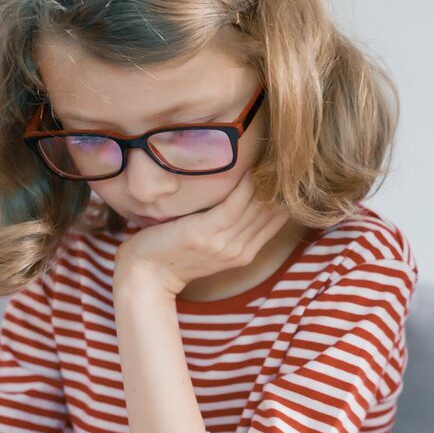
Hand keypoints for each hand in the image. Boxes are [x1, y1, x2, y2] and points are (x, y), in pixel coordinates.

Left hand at [114, 174, 290, 297]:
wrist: (147, 275)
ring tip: (269, 157)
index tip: (286, 171)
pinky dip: (244, 186)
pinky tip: (248, 168)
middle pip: (270, 212)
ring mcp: (223, 244)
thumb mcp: (212, 246)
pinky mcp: (204, 233)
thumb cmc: (173, 255)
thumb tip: (244, 200)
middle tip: (283, 158)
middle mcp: (239, 250)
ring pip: (256, 207)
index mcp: (245, 254)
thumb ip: (231, 229)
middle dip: (279, 186)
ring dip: (265, 181)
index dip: (286, 195)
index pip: (277, 220)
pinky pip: (233, 205)